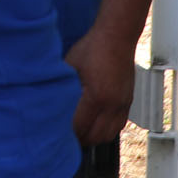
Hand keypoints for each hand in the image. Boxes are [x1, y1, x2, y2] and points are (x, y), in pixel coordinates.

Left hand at [65, 26, 136, 145]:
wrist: (117, 37)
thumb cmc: (92, 48)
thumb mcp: (70, 66)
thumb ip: (63, 87)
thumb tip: (48, 101)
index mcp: (96, 96)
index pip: (80, 127)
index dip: (67, 134)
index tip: (56, 133)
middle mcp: (112, 104)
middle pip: (95, 136)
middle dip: (80, 139)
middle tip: (66, 137)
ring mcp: (123, 104)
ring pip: (109, 135)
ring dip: (94, 137)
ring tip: (80, 133)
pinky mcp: (128, 101)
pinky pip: (119, 126)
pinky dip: (107, 130)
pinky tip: (96, 125)